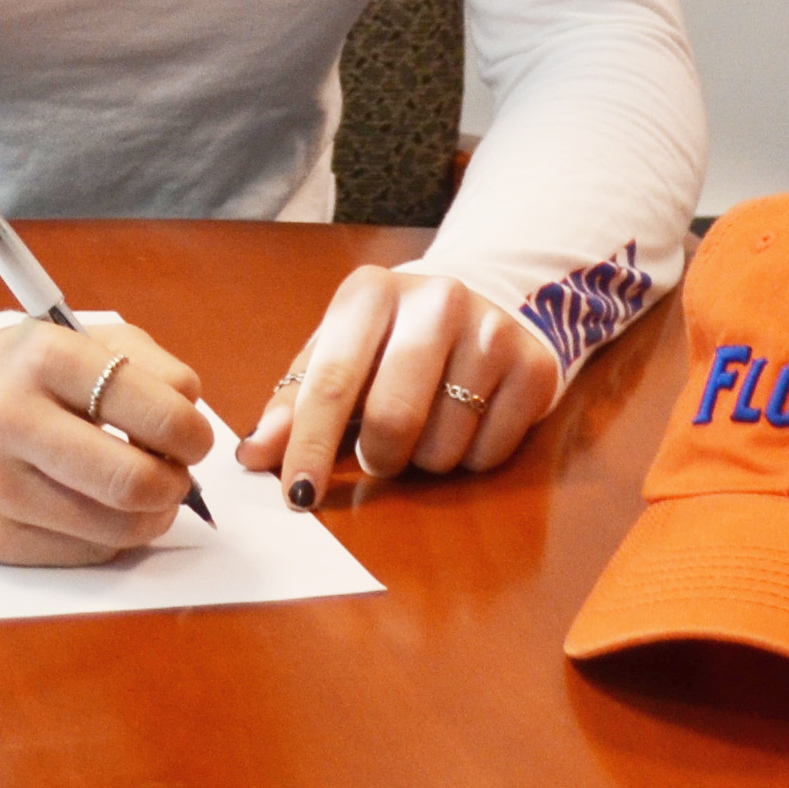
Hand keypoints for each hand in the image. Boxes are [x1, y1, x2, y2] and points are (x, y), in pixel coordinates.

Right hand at [0, 316, 213, 564]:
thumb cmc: (28, 377)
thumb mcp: (85, 342)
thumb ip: (151, 365)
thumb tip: (191, 416)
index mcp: (42, 356)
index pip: (155, 411)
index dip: (192, 434)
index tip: (192, 437)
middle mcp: (8, 419)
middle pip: (135, 482)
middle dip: (176, 484)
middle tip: (175, 473)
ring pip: (117, 529)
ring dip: (150, 516)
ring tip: (142, 492)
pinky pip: (87, 555)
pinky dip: (110, 537)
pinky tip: (96, 508)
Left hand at [235, 267, 556, 504]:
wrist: (480, 304)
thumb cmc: (391, 340)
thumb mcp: (338, 353)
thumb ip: (295, 402)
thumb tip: (255, 454)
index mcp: (371, 292)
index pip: (332, 382)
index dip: (311, 446)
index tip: (297, 495)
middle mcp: (435, 299)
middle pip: (392, 419)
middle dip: (378, 456)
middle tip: (379, 453)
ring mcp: (490, 329)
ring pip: (442, 446)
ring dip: (425, 459)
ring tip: (428, 425)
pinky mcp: (533, 365)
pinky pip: (489, 454)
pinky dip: (469, 458)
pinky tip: (468, 422)